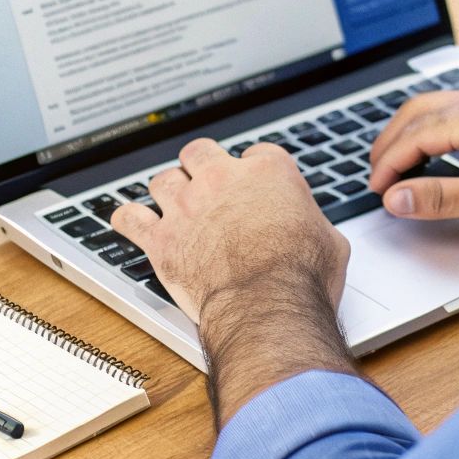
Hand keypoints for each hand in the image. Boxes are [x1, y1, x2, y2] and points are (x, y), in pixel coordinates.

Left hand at [110, 138, 349, 324]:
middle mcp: (223, 180)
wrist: (268, 306)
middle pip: (199, 153)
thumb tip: (315, 232)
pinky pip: (130, 218)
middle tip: (205, 183)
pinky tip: (129, 222)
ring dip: (167, 191)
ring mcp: (188, 207)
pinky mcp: (162, 239)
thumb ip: (313, 224)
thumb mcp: (330, 242)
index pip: (256, 154)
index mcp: (268, 172)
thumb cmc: (302, 277)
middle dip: (201, 166)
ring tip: (171, 204)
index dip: (254, 171)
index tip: (254, 187)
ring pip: (163, 180)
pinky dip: (128, 220)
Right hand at [368, 86, 458, 234]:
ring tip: (402, 160)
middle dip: (392, 141)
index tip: (377, 188)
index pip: (415, 134)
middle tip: (378, 172)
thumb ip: (442, 198)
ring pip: (444, 104)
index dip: (389, 163)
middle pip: (421, 110)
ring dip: (416, 130)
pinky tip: (445, 146)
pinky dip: (441, 125)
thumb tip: (398, 198)